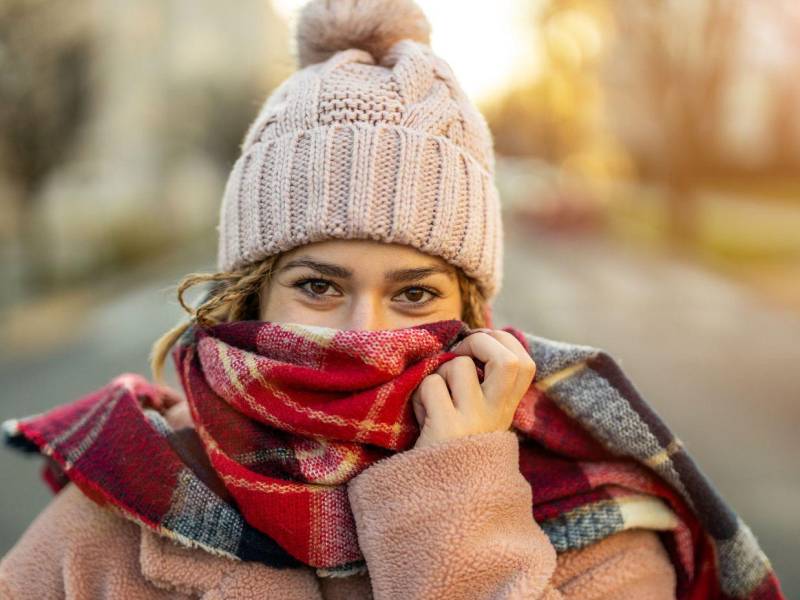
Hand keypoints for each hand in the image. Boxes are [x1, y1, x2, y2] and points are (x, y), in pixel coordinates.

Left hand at [410, 329, 535, 449]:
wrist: (441, 502)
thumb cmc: (452, 448)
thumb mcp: (478, 418)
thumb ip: (484, 387)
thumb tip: (476, 341)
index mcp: (506, 409)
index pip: (525, 363)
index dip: (503, 342)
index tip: (480, 345)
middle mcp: (497, 415)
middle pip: (509, 360)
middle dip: (479, 342)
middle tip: (459, 354)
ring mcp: (474, 422)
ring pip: (459, 366)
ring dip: (439, 373)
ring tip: (436, 397)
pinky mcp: (448, 428)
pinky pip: (431, 385)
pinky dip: (420, 393)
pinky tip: (423, 416)